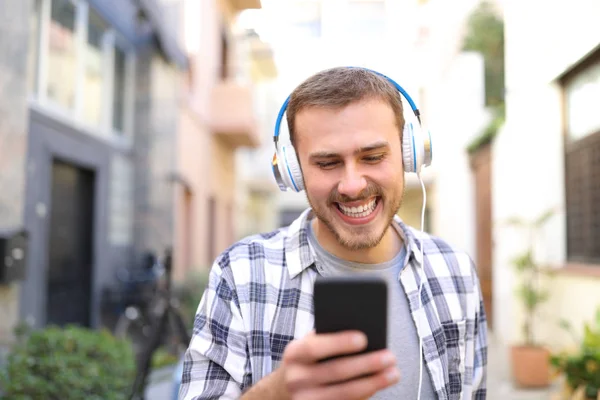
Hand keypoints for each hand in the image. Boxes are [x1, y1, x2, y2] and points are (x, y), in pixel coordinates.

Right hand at [280, 330, 399, 399]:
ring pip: (344, 393)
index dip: (339, 343)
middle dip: (366, 364)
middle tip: (390, 357)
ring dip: (372, 383)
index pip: (315, 347)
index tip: (364, 338)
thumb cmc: (309, 360)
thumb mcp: (310, 345)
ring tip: (393, 373)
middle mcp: (296, 379)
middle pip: (335, 372)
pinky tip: (378, 386)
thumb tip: (364, 335)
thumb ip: (328, 338)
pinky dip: (364, 395)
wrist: (285, 389)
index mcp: (294, 354)